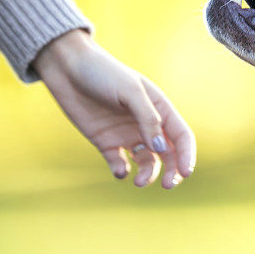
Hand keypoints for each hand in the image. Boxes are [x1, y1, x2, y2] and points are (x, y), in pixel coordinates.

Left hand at [33, 30, 194, 188]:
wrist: (68, 68)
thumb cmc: (103, 72)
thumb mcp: (130, 91)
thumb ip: (148, 119)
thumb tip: (161, 148)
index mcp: (159, 108)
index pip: (180, 135)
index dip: (186, 155)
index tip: (185, 173)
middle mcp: (145, 123)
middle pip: (167, 153)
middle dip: (172, 170)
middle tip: (168, 185)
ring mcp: (126, 134)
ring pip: (146, 162)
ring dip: (148, 174)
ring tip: (139, 182)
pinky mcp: (105, 143)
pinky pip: (119, 163)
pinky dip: (122, 171)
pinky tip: (120, 169)